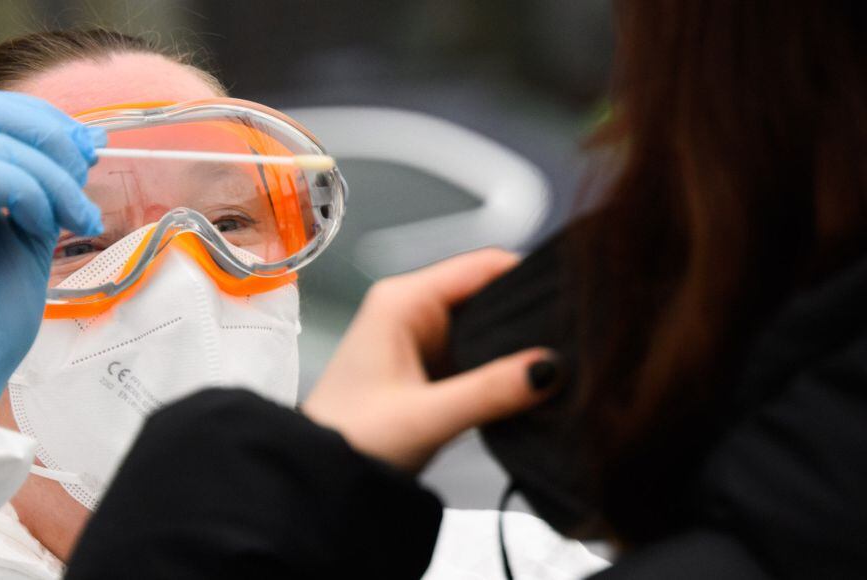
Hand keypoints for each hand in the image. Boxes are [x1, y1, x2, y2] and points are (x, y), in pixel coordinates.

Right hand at [0, 90, 105, 427]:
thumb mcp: (35, 236)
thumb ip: (50, 190)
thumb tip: (86, 145)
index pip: (0, 111)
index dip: (51, 122)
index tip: (92, 154)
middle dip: (52, 136)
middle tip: (85, 178)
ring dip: (52, 176)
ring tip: (75, 219)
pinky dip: (26, 190)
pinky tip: (41, 226)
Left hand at [302, 249, 558, 471]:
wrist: (319, 475)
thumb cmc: (348, 439)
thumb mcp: (428, 416)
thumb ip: (492, 391)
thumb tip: (549, 368)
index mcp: (402, 301)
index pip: (482, 265)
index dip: (528, 276)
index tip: (570, 300)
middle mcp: (410, 310)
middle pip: (488, 293)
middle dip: (527, 317)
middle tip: (571, 344)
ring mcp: (419, 338)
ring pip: (485, 326)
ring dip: (514, 346)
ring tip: (554, 368)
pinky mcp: (426, 367)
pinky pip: (475, 354)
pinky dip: (499, 367)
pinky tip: (523, 385)